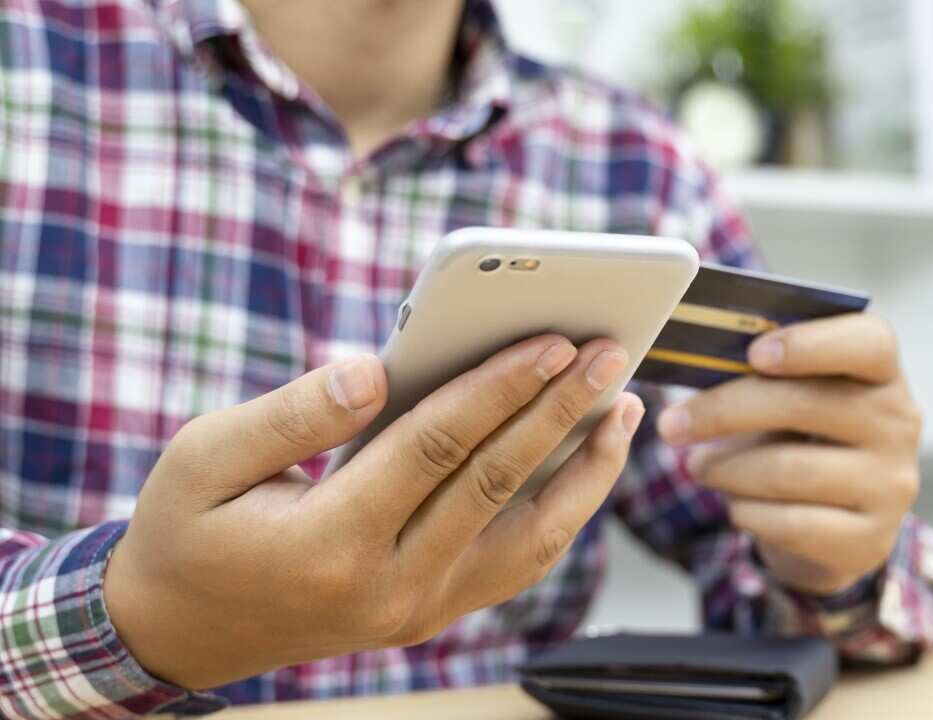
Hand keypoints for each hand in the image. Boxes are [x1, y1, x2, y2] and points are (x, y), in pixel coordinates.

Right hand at [104, 335, 642, 688]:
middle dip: (558, 410)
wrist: (182, 631)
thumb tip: (377, 368)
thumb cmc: (189, 530)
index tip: (551, 339)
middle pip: (496, 483)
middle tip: (610, 350)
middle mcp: (388, 587)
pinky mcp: (434, 612)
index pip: (435, 449)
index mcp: (328, 542)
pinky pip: (519, 564)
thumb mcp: (205, 458)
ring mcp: (419, 608)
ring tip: (623, 407)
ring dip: (584, 468)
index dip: (497, 388)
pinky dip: (564, 512)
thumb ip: (293, 413)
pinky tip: (586, 462)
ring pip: (530, 537)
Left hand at [656, 314, 920, 595]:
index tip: (754, 353)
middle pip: (806, 405)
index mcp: (880, 371)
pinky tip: (735, 505)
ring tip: (697, 467)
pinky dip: (747, 512)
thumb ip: (758, 373)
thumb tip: (691, 358)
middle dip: (725, 412)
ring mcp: (890, 484)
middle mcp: (898, 423)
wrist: (834, 526)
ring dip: (726, 469)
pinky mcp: (870, 540)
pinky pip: (790, 523)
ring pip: (788, 470)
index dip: (810, 344)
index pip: (867, 342)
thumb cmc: (799, 439)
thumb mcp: (789, 398)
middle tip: (672, 425)